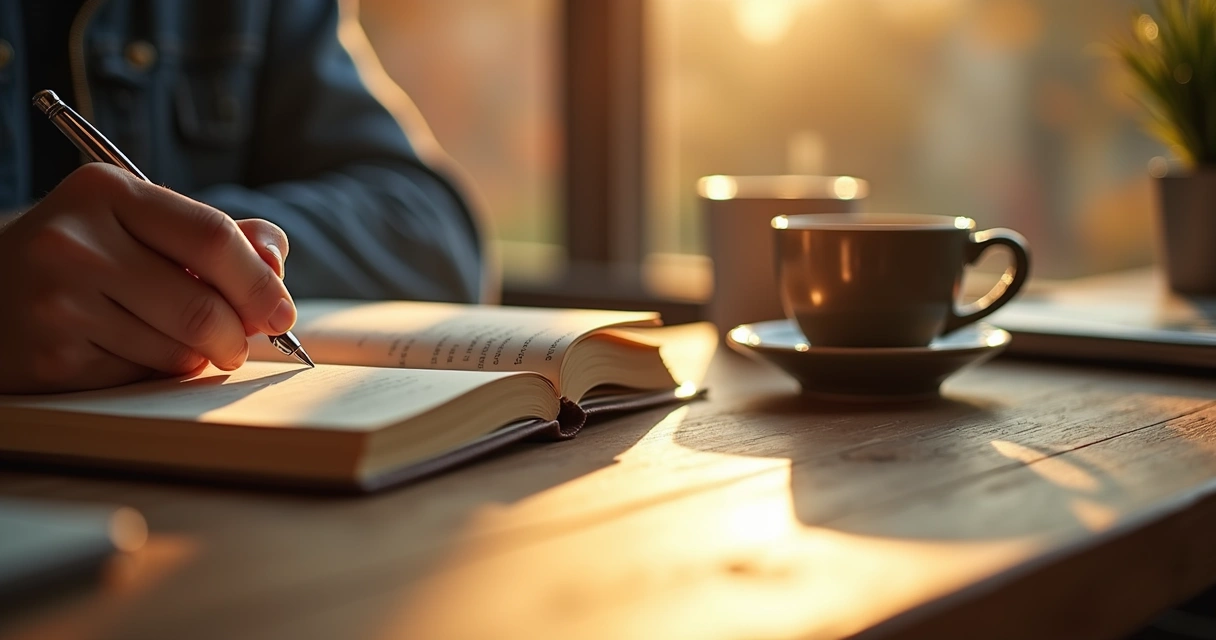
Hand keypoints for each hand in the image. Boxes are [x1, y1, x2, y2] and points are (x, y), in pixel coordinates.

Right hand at [0, 164, 295, 393]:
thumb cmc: (78, 258)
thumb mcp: (136, 223)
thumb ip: (214, 235)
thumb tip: (275, 261)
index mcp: (106, 192)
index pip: (213, 238)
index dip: (261, 283)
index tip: (282, 312)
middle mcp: (76, 243)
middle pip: (205, 307)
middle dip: (240, 335)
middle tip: (240, 343)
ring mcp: (58, 303)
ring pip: (179, 350)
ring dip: (198, 357)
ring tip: (174, 340)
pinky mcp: (51, 358)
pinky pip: (143, 377)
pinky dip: (157, 373)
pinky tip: (129, 352)